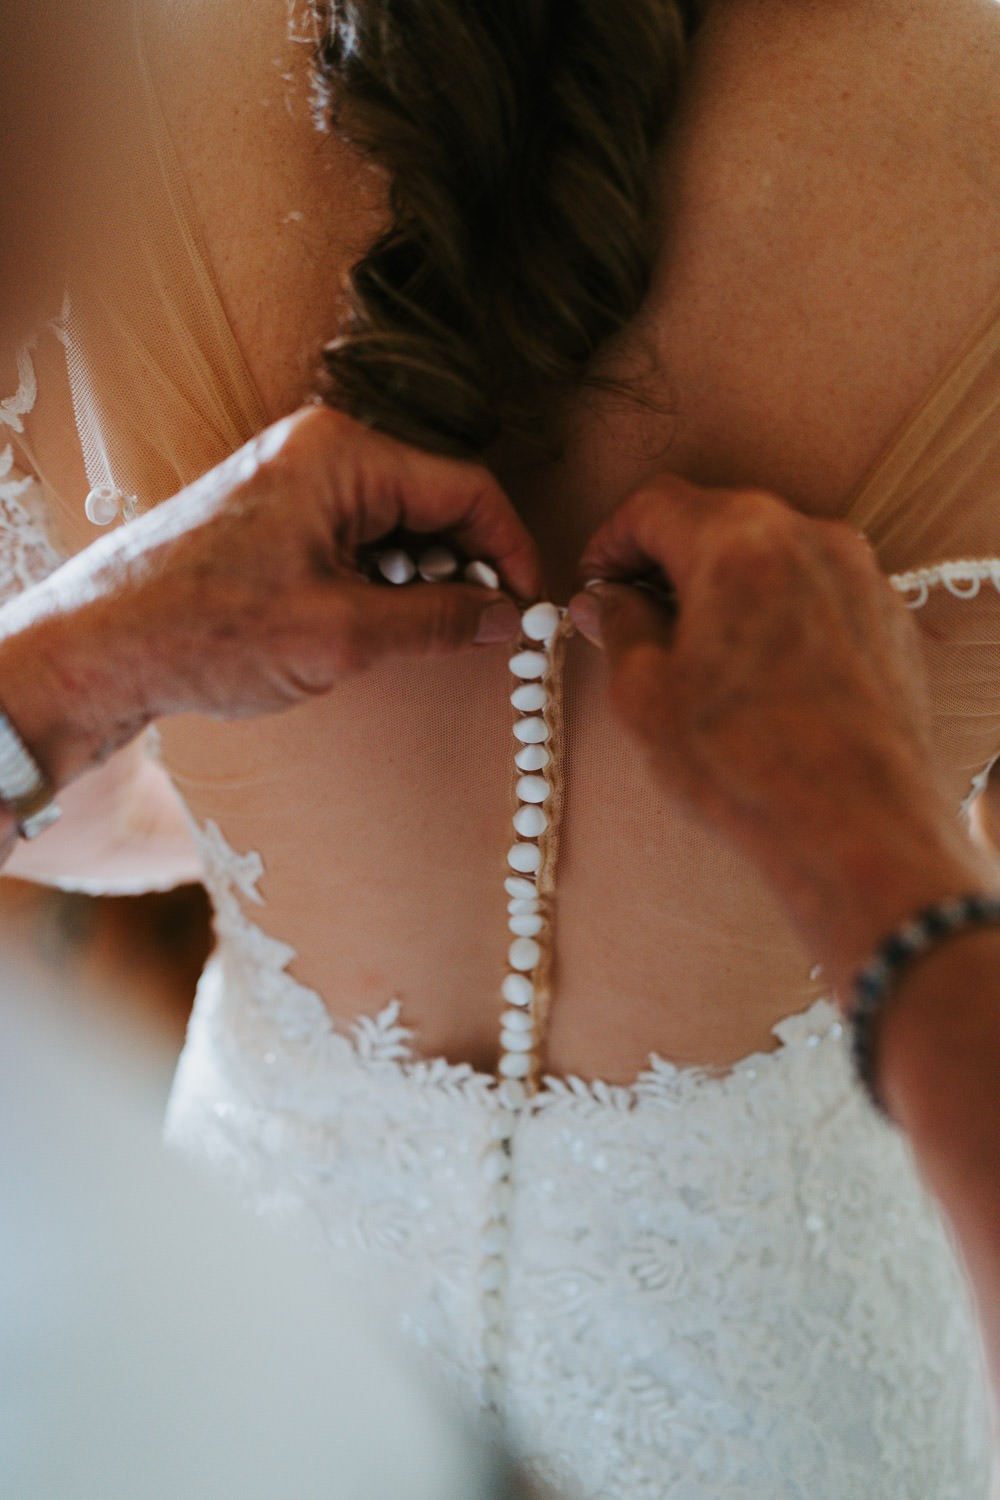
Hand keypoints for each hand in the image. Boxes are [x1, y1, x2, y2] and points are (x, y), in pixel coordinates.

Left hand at [0, 405, 541, 788]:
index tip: (527, 606)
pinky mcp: (278, 516)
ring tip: (408, 637)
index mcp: (343, 454)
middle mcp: (322, 452)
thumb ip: (438, 621)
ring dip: (419, 582)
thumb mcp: (342, 634)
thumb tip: (505, 621)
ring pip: (396, 526)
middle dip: (464, 569)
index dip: (510, 549)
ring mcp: (296, 481)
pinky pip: (356, 539)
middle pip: (434, 503)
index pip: (466, 487)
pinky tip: (367, 628)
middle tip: (478, 633)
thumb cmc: (204, 628)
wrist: (102, 645)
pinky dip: (379, 583)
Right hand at [566, 474, 992, 987]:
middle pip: (716, 517)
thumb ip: (620, 628)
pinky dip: (774, 606)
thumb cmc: (748, 767)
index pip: (656, 503)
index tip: (597, 577)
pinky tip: (755, 668)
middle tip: (633, 611)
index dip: (612, 538)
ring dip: (723, 582)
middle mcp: (807, 540)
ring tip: (695, 647)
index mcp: (737, 545)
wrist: (856, 827)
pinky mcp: (886, 616)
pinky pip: (815, 587)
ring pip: (769, 550)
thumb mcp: (647, 697)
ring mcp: (858, 575)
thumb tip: (605, 602)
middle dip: (667, 557)